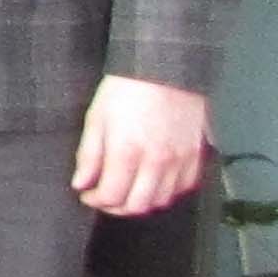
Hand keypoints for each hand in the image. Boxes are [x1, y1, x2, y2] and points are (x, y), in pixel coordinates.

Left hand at [73, 73, 209, 216]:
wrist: (164, 69)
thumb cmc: (127, 89)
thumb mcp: (96, 118)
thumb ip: (89, 155)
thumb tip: (82, 182)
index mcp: (127, 152)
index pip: (111, 195)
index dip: (95, 200)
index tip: (87, 194)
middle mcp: (156, 161)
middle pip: (137, 205)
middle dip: (116, 207)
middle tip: (104, 198)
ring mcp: (179, 160)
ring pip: (161, 200)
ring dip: (141, 202)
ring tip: (126, 191)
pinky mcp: (195, 155)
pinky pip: (183, 187)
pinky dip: (167, 192)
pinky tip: (152, 183)